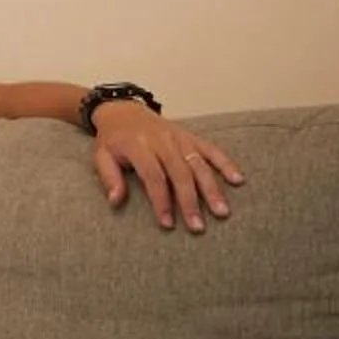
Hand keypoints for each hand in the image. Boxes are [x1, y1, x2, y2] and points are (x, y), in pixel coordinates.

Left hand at [92, 103, 242, 232]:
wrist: (123, 111)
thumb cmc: (113, 140)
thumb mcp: (101, 156)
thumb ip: (109, 178)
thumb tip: (115, 201)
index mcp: (138, 145)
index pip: (153, 176)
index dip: (161, 201)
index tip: (167, 223)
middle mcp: (162, 140)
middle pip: (180, 173)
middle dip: (190, 202)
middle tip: (198, 226)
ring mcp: (179, 137)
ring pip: (199, 164)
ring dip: (211, 189)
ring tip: (222, 211)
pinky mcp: (191, 136)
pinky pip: (211, 149)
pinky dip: (226, 163)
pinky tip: (238, 180)